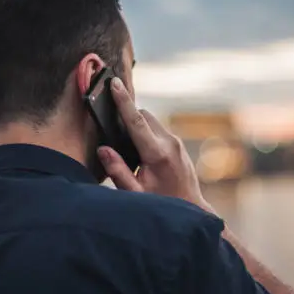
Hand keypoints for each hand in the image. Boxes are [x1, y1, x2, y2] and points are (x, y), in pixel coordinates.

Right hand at [97, 78, 213, 212]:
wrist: (191, 210)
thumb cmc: (162, 204)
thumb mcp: (135, 193)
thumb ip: (118, 171)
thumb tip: (103, 149)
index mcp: (158, 154)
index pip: (136, 121)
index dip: (123, 101)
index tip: (114, 83)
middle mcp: (170, 143)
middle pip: (144, 115)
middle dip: (129, 117)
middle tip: (116, 133)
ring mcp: (177, 143)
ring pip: (151, 122)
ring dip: (138, 128)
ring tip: (131, 151)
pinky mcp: (178, 145)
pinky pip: (158, 130)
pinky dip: (146, 135)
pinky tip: (142, 155)